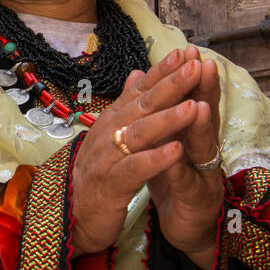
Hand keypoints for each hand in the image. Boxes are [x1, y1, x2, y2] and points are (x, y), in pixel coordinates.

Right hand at [70, 49, 208, 256]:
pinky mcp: (111, 185)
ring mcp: (106, 159)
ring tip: (193, 106)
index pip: (139, 91)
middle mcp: (107, 134)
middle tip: (193, 66)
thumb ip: (126, 106)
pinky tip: (176, 150)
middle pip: (141, 106)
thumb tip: (137, 72)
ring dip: (166, 120)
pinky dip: (155, 159)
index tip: (185, 53)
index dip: (161, 72)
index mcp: (111, 121)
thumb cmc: (99, 175)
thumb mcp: (112, 137)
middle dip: (170, 86)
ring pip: (139, 134)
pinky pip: (135, 169)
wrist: (76, 216)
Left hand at [145, 46, 223, 268]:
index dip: (192, 78)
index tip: (189, 51)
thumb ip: (162, 115)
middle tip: (202, 65)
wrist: (187, 229)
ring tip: (198, 107)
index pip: (193, 100)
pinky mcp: (194, 203)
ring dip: (201, 128)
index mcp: (191, 136)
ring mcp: (202, 177)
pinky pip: (185, 185)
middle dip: (204, 91)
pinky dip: (179, 170)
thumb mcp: (167, 144)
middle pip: (205, 118)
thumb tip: (145, 80)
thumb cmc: (176, 183)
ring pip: (202, 150)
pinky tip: (174, 157)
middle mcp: (202, 152)